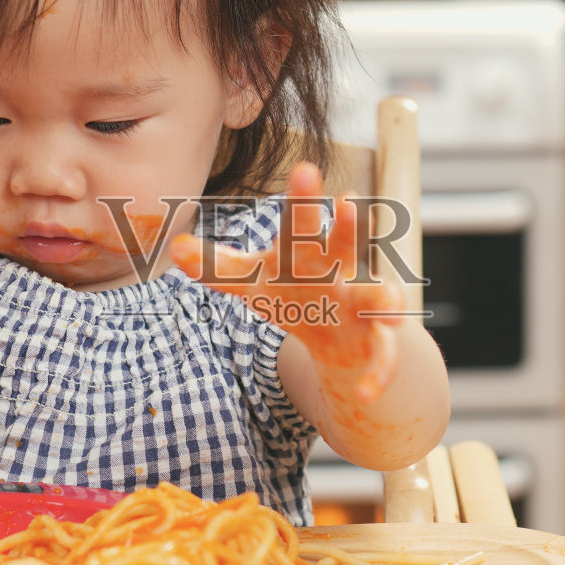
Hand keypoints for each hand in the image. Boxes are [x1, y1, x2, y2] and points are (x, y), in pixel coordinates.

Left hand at [170, 162, 405, 402]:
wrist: (339, 337)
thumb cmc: (293, 297)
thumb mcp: (253, 284)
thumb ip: (218, 268)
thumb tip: (177, 248)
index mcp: (307, 253)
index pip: (301, 224)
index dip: (303, 200)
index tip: (305, 170)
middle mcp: (340, 271)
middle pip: (344, 246)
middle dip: (347, 228)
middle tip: (349, 202)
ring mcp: (362, 305)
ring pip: (378, 297)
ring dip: (384, 300)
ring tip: (387, 309)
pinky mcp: (375, 343)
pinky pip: (383, 358)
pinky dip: (377, 375)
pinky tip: (364, 394)